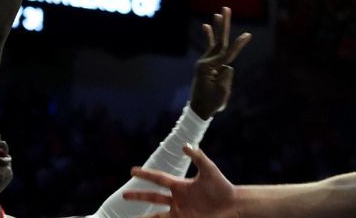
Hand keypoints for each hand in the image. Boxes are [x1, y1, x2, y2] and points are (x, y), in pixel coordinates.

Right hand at [123, 146, 238, 217]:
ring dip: (145, 217)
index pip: (159, 179)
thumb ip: (198, 157)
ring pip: (156, 215)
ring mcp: (180, 212)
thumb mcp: (209, 170)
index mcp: (180, 186)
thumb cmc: (221, 186)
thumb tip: (184, 145)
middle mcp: (177, 200)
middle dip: (138, 196)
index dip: (146, 175)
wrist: (232, 205)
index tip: (132, 171)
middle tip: (123, 195)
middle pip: (153, 197)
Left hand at [190, 7, 251, 119]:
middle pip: (219, 41)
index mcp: (208, 68)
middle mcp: (205, 62)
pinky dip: (209, 37)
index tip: (248, 35)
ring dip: (218, 27)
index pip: (227, 53)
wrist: (198, 111)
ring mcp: (205, 62)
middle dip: (223, 25)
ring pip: (215, 42)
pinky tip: (206, 25)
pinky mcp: (207, 64)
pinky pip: (211, 49)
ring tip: (217, 13)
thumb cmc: (211, 104)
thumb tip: (227, 66)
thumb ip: (226, 76)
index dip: (238, 45)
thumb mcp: (222, 93)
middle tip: (225, 8)